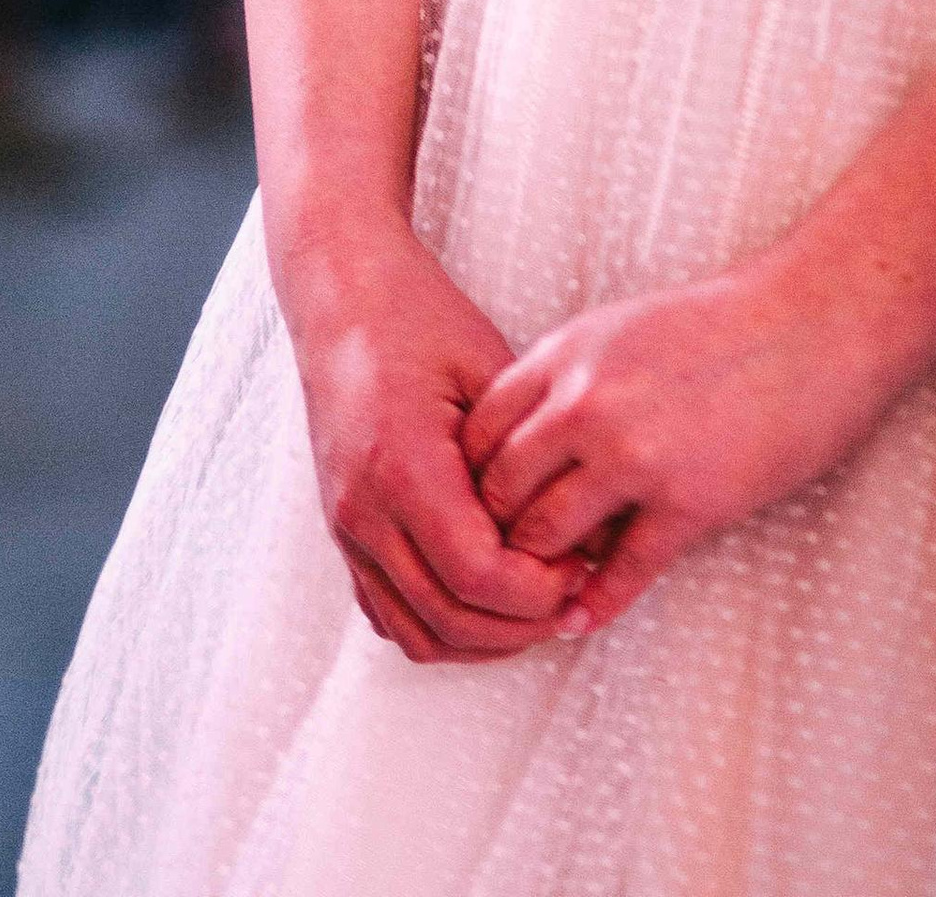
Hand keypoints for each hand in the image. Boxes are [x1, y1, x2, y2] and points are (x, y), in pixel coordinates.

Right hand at [281, 222, 584, 663]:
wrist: (344, 296)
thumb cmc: (421, 319)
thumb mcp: (491, 368)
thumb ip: (532, 452)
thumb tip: (592, 525)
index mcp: (401, 465)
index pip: (476, 574)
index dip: (538, 590)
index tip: (581, 568)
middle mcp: (364, 510)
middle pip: (449, 618)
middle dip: (521, 626)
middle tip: (572, 596)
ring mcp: (346, 528)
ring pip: (416, 632)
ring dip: (483, 640)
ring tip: (538, 607)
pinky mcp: (344, 532)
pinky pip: (389, 613)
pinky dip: (442, 627)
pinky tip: (489, 604)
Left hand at [462, 247, 898, 635]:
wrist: (817, 323)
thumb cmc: (724, 323)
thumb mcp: (623, 327)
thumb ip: (567, 378)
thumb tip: (524, 441)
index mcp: (567, 353)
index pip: (477, 433)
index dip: (471, 480)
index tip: (482, 508)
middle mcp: (587, 404)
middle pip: (499, 492)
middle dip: (493, 534)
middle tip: (501, 563)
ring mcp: (635, 455)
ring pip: (545, 536)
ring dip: (540, 571)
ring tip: (541, 590)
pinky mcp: (689, 502)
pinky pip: (622, 571)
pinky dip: (595, 603)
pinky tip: (584, 618)